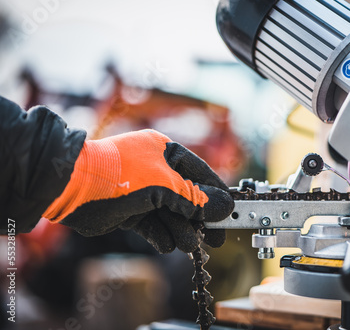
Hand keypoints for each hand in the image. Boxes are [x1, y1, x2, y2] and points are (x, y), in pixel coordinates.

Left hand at [43, 129, 233, 252]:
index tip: (230, 211)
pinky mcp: (130, 211)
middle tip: (215, 238)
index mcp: (165, 152)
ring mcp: (142, 192)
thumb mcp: (165, 185)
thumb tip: (224, 206)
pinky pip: (153, 225)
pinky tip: (166, 244)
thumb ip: (195, 198)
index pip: (200, 173)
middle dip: (199, 218)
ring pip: (171, 214)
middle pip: (187, 197)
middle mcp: (155, 170)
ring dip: (181, 230)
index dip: (216, 193)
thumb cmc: (120, 175)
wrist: (73, 188)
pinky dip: (161, 236)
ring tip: (189, 244)